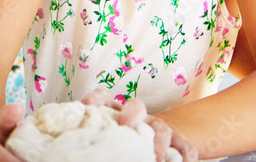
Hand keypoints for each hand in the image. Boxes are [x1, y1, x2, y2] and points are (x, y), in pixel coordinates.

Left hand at [80, 89, 197, 161]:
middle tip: (125, 127)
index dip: (95, 100)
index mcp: (116, 112)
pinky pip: (186, 147)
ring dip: (159, 142)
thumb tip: (69, 143)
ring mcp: (158, 128)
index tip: (85, 106)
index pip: (104, 98)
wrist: (156, 144)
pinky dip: (185, 156)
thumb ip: (97, 133)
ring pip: (162, 128)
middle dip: (132, 115)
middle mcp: (138, 117)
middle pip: (137, 107)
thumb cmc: (123, 141)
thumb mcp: (109, 132)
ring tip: (154, 158)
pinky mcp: (178, 142)